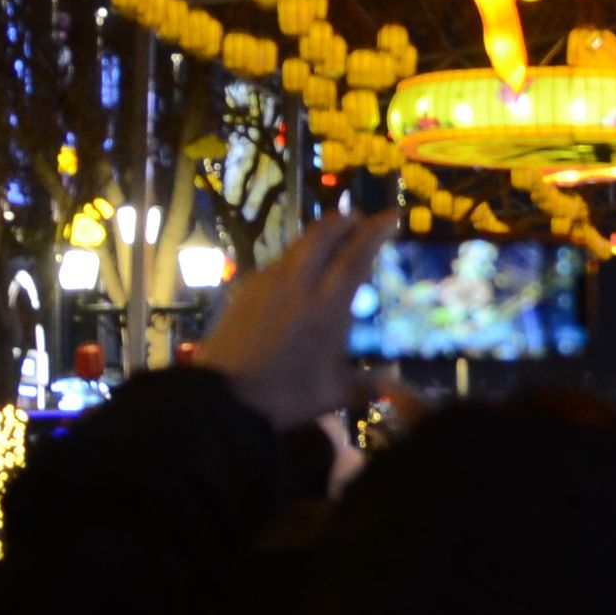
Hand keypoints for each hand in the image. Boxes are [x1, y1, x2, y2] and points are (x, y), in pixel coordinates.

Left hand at [199, 209, 394, 431]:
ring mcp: (267, 284)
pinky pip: (276, 263)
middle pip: (322, 235)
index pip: (355, 256)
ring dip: (317, 237)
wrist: (224, 398)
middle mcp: (298, 285)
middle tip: (358, 219)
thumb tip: (390, 382)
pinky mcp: (245, 291)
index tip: (391, 216)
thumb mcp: (333, 395)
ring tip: (329, 242)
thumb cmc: (284, 396)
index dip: (375, 232)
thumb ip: (366, 385)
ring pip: (297, 246)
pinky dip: (294, 258)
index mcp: (327, 307)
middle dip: (343, 220)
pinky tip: (295, 274)